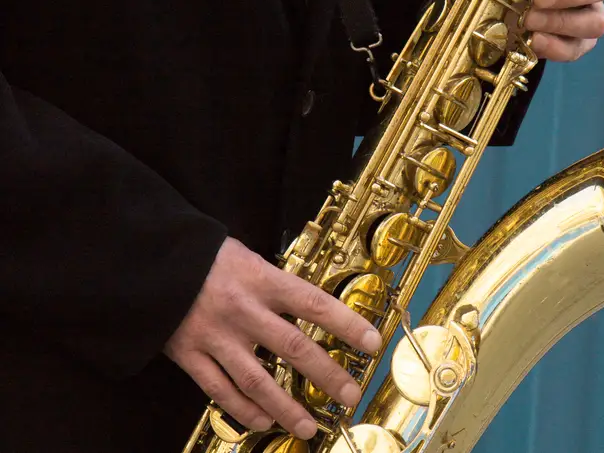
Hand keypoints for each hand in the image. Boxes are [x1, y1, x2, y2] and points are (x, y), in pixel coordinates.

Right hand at [164, 237, 381, 439]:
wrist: (149, 261)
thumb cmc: (206, 258)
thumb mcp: (248, 258)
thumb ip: (276, 285)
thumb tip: (310, 308)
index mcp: (261, 280)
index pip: (314, 303)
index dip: (347, 324)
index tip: (372, 341)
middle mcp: (243, 310)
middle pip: (294, 348)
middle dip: (327, 375)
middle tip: (350, 395)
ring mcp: (215, 336)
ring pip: (257, 381)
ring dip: (286, 407)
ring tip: (308, 427)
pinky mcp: (188, 354)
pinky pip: (219, 391)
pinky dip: (243, 411)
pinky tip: (262, 422)